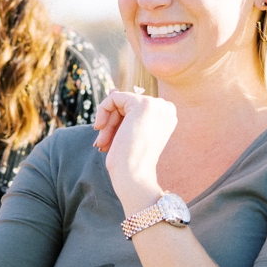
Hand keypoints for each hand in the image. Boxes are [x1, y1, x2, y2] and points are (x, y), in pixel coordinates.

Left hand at [91, 89, 177, 209]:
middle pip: (126, 104)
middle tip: (101, 143)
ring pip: (119, 102)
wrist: (134, 177)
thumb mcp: (127, 133)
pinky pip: (113, 98)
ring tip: (101, 142)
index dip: (119, 123)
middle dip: (111, 124)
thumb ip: (123, 111)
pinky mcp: (142, 104)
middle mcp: (166, 108)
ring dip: (107, 123)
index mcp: (167, 116)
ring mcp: (157, 105)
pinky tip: (100, 128)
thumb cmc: (130, 162)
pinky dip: (102, 112)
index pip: (135, 108)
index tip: (110, 140)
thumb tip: (113, 90)